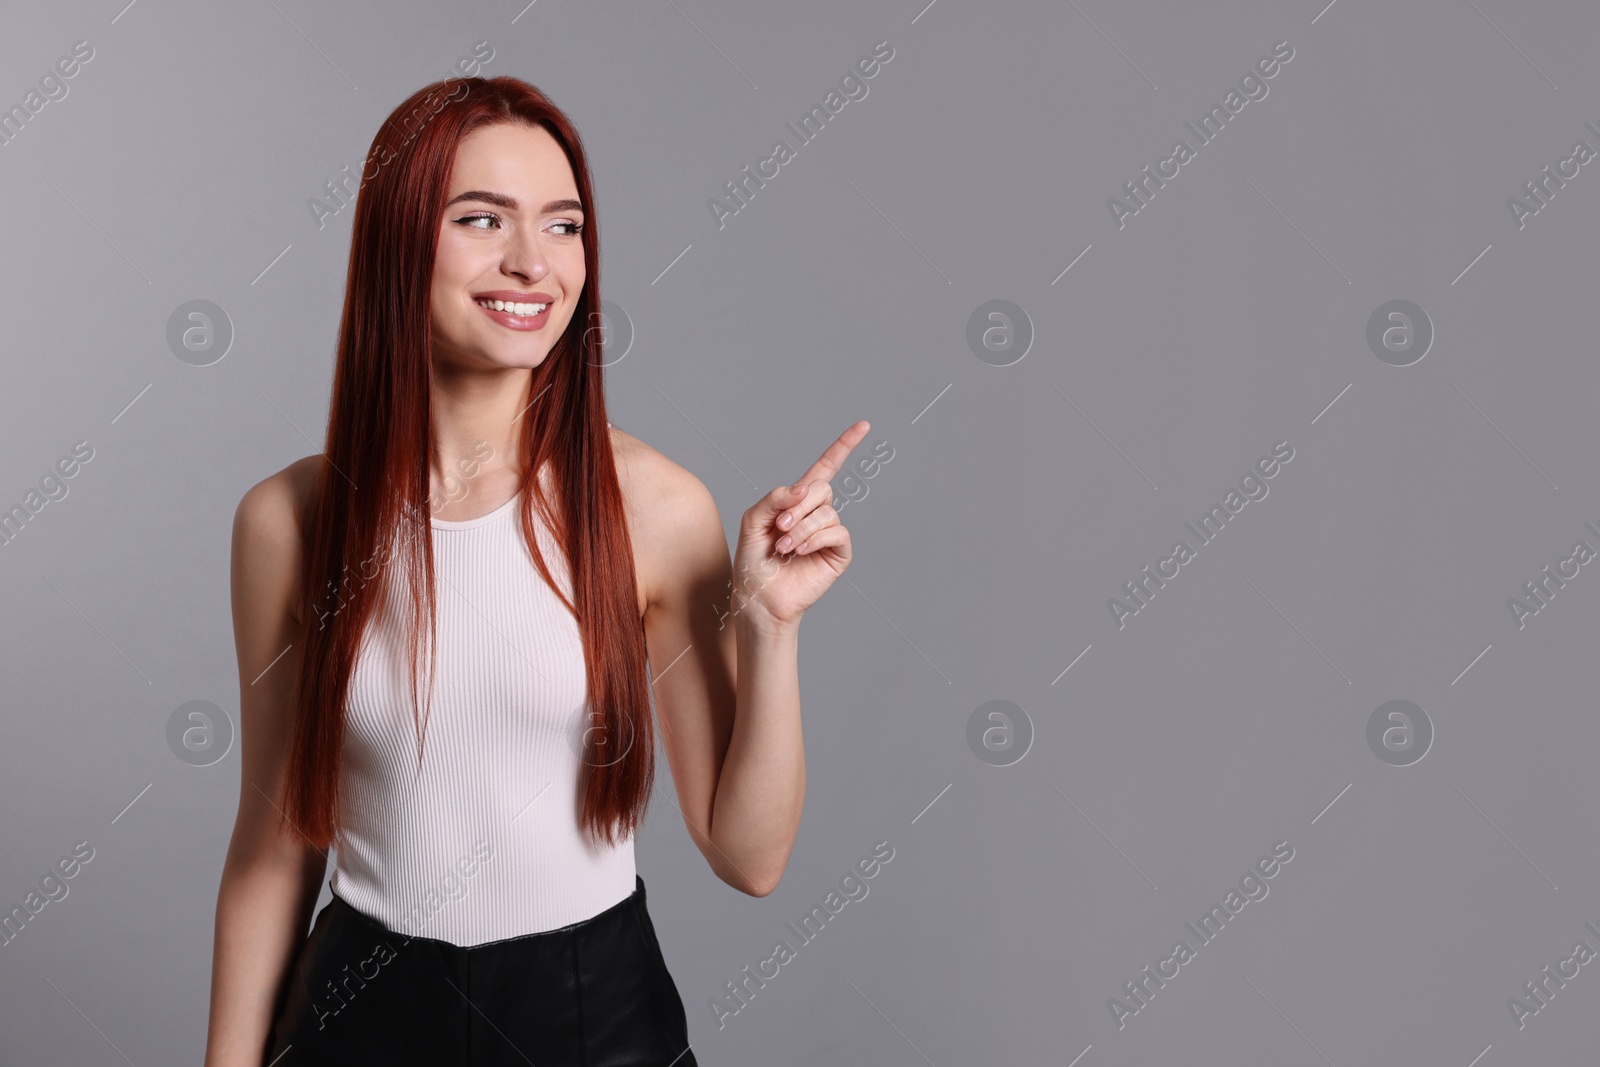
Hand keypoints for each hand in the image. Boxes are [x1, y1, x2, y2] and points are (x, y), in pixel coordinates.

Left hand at [729, 420, 871, 630]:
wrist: (759, 597)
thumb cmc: (754, 561)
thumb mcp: (754, 520)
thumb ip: (774, 498)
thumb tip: (805, 488)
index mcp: (798, 501)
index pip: (825, 467)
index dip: (844, 446)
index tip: (864, 425)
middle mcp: (817, 513)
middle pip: (822, 488)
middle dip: (798, 505)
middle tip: (779, 527)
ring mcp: (829, 533)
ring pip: (826, 512)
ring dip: (801, 529)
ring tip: (784, 547)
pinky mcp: (838, 553)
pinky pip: (836, 532)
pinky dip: (814, 539)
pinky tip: (799, 552)